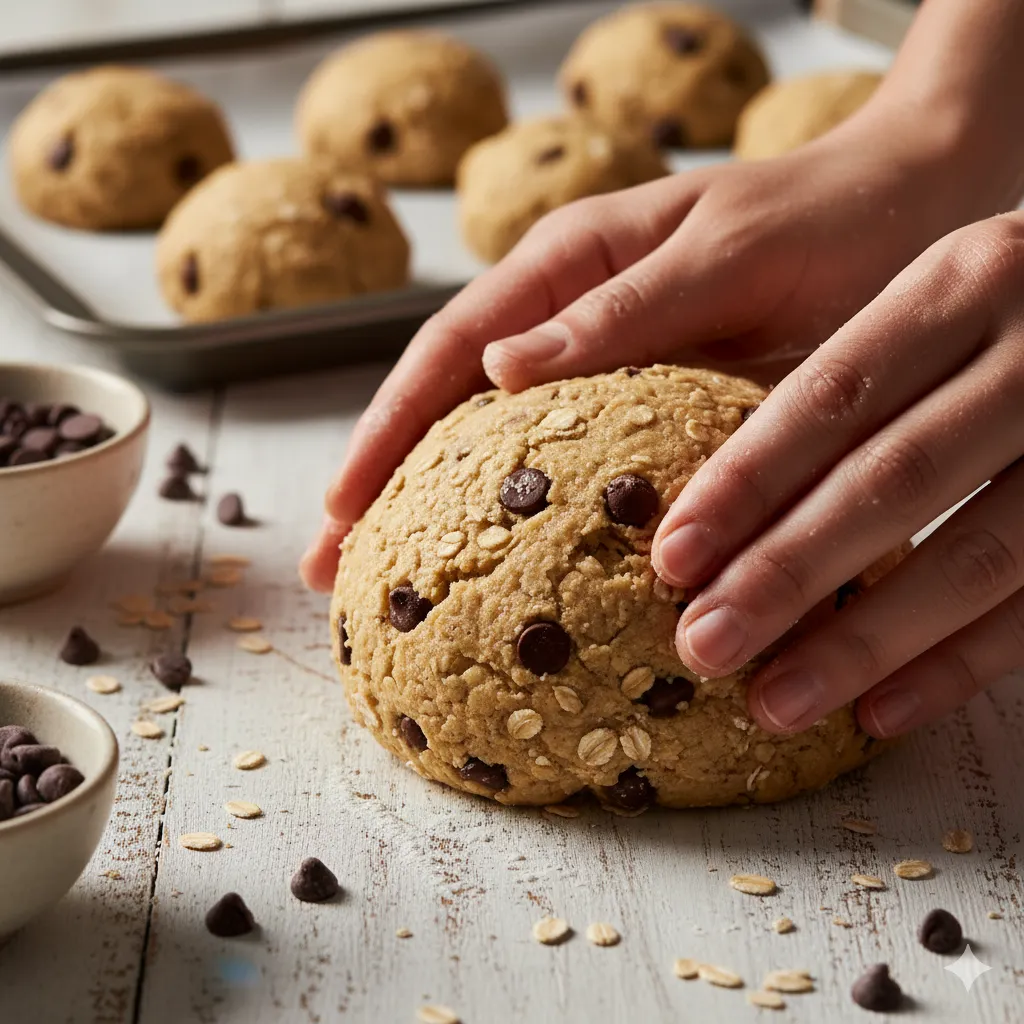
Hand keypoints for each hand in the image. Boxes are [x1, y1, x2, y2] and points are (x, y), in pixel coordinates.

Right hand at [301, 109, 970, 591]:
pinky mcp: (639, 398)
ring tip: (390, 583)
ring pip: (490, 434)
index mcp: (571, 260)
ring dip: (432, 504)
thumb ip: (622, 306)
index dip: (386, 431)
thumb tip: (498, 366)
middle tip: (333, 571)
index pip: (448, 350)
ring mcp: (599, 358)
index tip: (343, 509)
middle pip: (444, 399)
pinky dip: (514, 506)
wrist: (913, 206)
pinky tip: (499, 560)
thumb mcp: (726, 253)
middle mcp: (568, 311)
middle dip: (380, 482)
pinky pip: (558, 455)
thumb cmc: (828, 219)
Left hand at [653, 213, 1023, 738]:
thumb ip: (852, 375)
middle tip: (702, 645)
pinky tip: (877, 714)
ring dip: (864, 641)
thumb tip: (702, 490)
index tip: (671, 556)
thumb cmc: (1010, 315)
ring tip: (773, 703)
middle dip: (787, 573)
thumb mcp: (944, 297)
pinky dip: (957, 666)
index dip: (749, 480)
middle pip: (893, 479)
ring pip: (976, 557)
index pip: (835, 394)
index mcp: (963, 286)